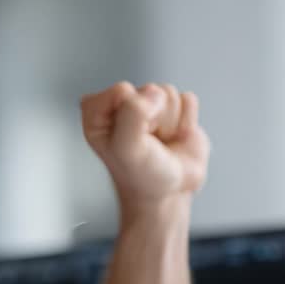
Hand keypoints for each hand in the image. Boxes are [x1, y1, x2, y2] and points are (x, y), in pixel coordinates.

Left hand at [80, 82, 209, 212]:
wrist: (169, 194)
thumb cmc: (141, 175)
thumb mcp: (127, 149)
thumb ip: (133, 114)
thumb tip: (156, 92)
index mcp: (97, 111)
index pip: (122, 90)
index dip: (133, 114)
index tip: (131, 138)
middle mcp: (120, 104)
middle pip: (148, 90)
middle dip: (155, 120)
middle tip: (150, 143)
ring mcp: (148, 104)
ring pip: (169, 93)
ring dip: (170, 123)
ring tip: (161, 142)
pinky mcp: (174, 108)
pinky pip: (188, 100)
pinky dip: (186, 122)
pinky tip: (175, 139)